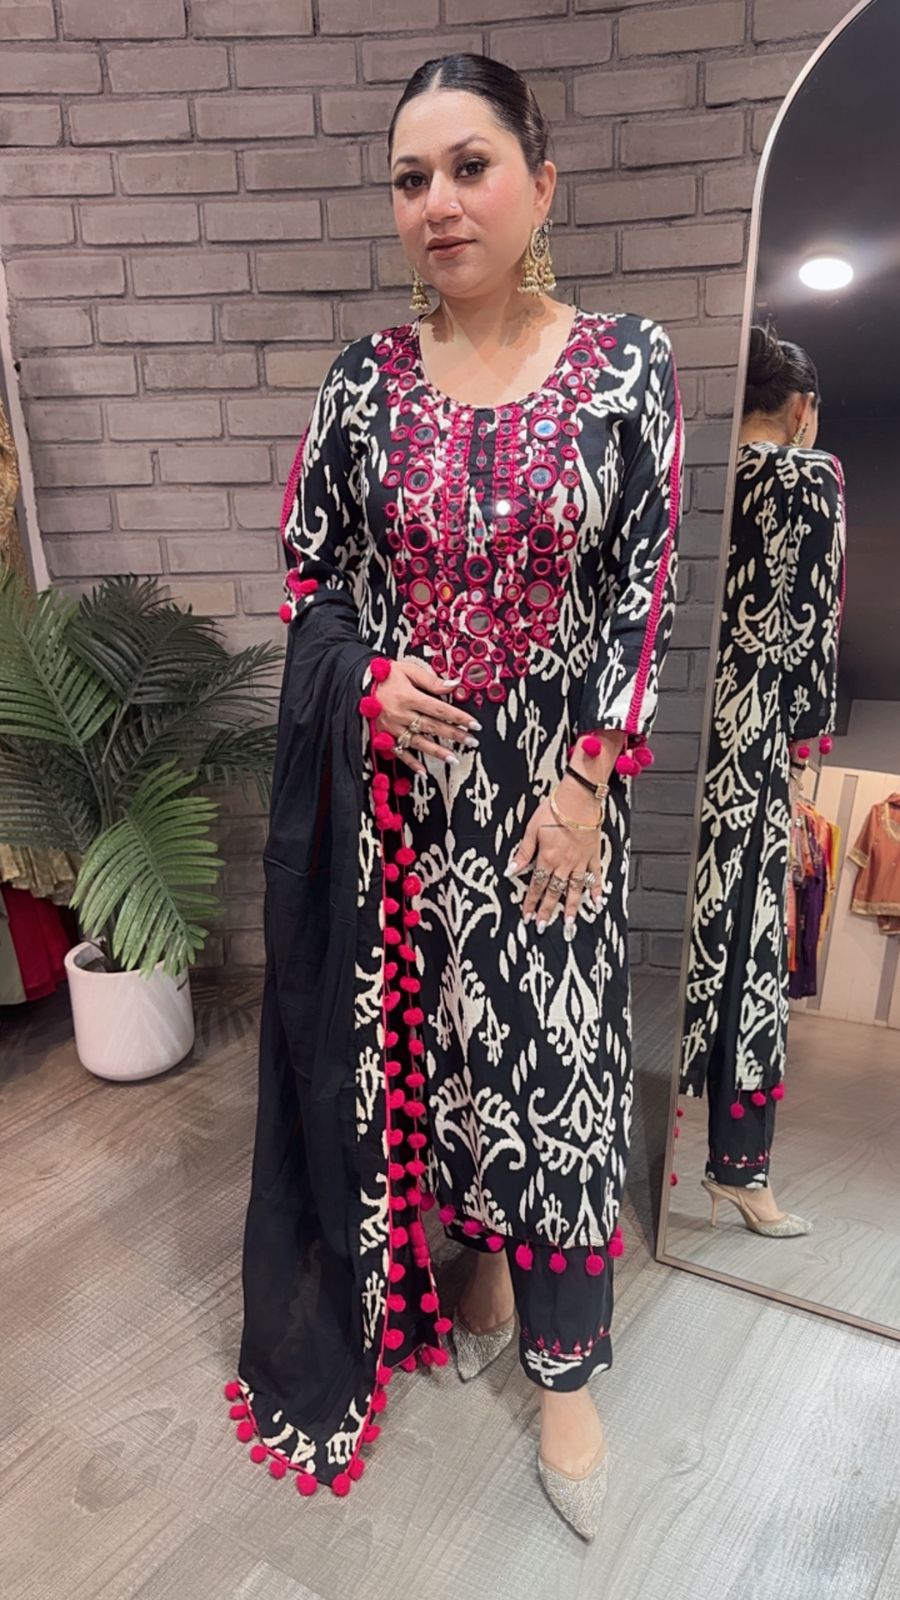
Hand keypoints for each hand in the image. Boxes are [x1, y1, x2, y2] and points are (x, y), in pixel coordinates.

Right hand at [373, 657, 480, 774]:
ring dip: (437, 752)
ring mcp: (392, 728)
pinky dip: (411, 763)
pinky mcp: (384, 736)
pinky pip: (399, 752)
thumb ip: (431, 680)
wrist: (358, 684)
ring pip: (419, 742)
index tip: (474, 724)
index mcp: (408, 696)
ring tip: (454, 759)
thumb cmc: (385, 676)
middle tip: (472, 741)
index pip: (439, 709)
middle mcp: (401, 714)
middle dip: (454, 735)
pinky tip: (423, 772)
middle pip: (433, 727)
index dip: (459, 717)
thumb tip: (454, 685)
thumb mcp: (408, 670)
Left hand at [510, 777, 605, 937]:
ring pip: (575, 889)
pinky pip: (595, 876)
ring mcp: (581, 861)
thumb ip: (523, 853)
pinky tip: (597, 902)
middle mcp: (564, 864)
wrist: (579, 799)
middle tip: (543, 927)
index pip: (536, 885)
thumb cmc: (554, 810)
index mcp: (547, 858)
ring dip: (571, 907)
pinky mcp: (593, 855)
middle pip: (554, 891)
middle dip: (547, 910)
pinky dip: (596, 889)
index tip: (527, 916)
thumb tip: (510, 871)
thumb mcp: (531, 830)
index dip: (531, 902)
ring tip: (569, 923)